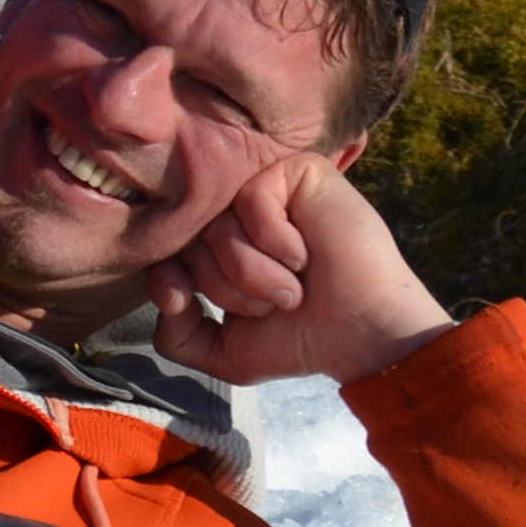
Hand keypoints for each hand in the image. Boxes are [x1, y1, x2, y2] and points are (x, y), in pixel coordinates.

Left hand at [143, 149, 459, 386]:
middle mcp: (238, 216)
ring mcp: (266, 192)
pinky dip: (278, 240)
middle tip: (276, 301)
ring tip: (295, 283)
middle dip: (228, 287)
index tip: (190, 305)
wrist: (360, 332)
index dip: (170, 283)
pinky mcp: (297, 173)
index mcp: (220, 249)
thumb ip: (176, 337)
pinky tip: (307, 253)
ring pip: (219, 226)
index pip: (165, 253)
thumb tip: (166, 297)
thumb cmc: (299, 340)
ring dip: (257, 272)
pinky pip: (254, 199)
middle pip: (190, 242)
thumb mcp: (224, 352)